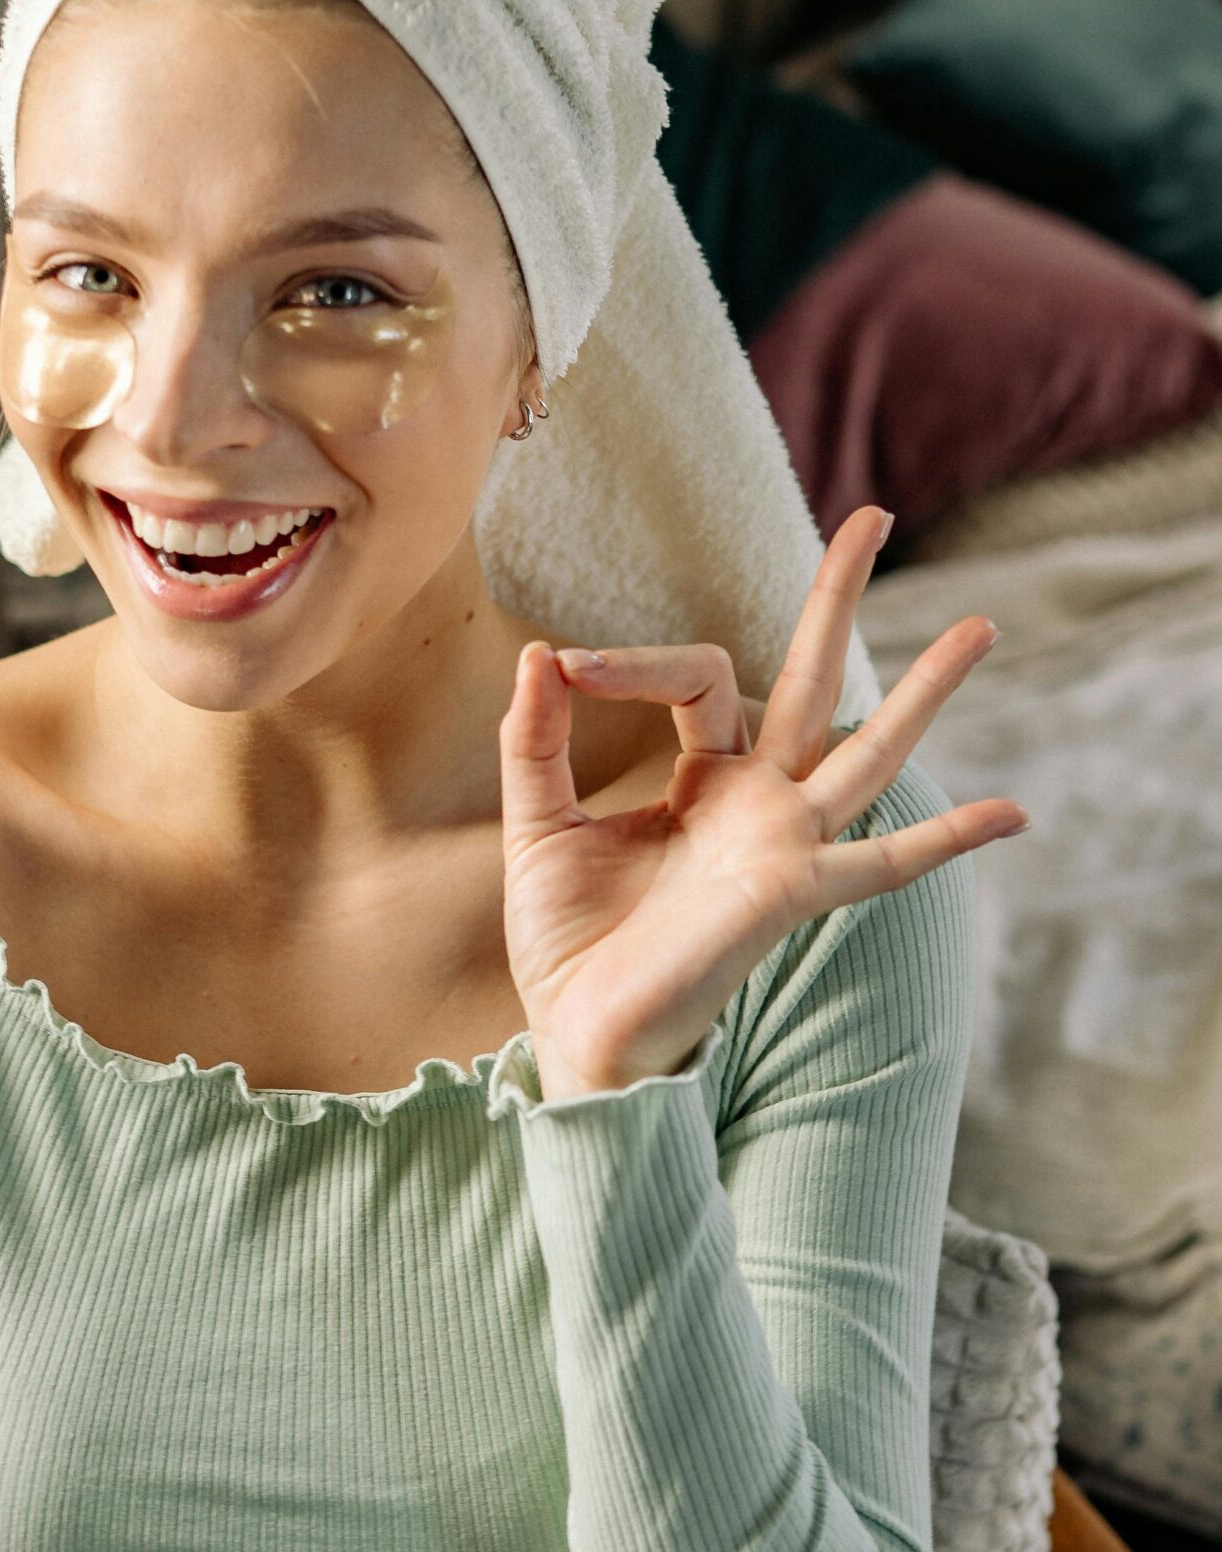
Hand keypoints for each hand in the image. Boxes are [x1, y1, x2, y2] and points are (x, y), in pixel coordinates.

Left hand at [498, 504, 1028, 1101]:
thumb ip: (535, 742)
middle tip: (874, 516)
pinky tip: (1017, 814)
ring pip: (868, 751)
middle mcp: (756, 801)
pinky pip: (882, 865)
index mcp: (703, 778)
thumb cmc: (568, 941)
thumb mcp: (537, 824)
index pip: (694, 677)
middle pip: (810, 680)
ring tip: (981, 625)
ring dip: (924, 690)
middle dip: (838, 599)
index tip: (566, 670)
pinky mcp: (790, 891)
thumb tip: (539, 656)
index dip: (630, 663)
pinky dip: (949, 840)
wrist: (578, 1034)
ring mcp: (783, 843)